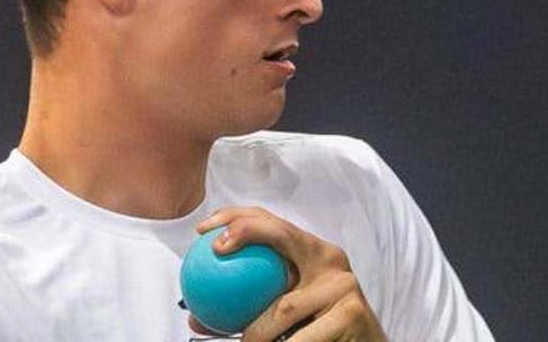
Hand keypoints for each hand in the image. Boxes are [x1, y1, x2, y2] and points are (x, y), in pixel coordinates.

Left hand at [192, 206, 388, 341]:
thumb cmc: (317, 332)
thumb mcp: (284, 313)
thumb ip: (248, 308)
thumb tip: (195, 317)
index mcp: (312, 252)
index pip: (272, 222)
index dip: (237, 217)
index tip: (204, 231)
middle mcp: (329, 259)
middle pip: (282, 235)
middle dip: (247, 230)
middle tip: (217, 250)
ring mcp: (343, 284)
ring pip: (283, 307)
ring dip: (256, 332)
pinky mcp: (351, 312)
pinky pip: (302, 338)